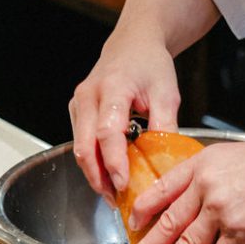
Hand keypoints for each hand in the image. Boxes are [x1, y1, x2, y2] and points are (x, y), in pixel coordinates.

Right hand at [68, 30, 179, 196]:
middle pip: (85, 145)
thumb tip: (164, 163)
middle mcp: (89, 95)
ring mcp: (79, 103)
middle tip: (116, 199)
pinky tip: (108, 174)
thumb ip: (165, 127)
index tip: (124, 184)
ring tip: (113, 193)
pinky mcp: (77, 110)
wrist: (133, 43)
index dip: (114, 162)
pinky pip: (80, 141)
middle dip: (98, 177)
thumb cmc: (150, 65)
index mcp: (113, 87)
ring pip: (79, 147)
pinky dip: (92, 161)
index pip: (108, 132)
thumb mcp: (167, 93)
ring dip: (93, 173)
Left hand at [128, 133, 244, 243]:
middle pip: (169, 222)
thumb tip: (187, 196)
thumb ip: (204, 175)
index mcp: (199, 166)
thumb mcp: (226, 156)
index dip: (144, 209)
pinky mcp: (240, 228)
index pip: (161, 189)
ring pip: (188, 243)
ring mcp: (221, 209)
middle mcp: (205, 187)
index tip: (134, 223)